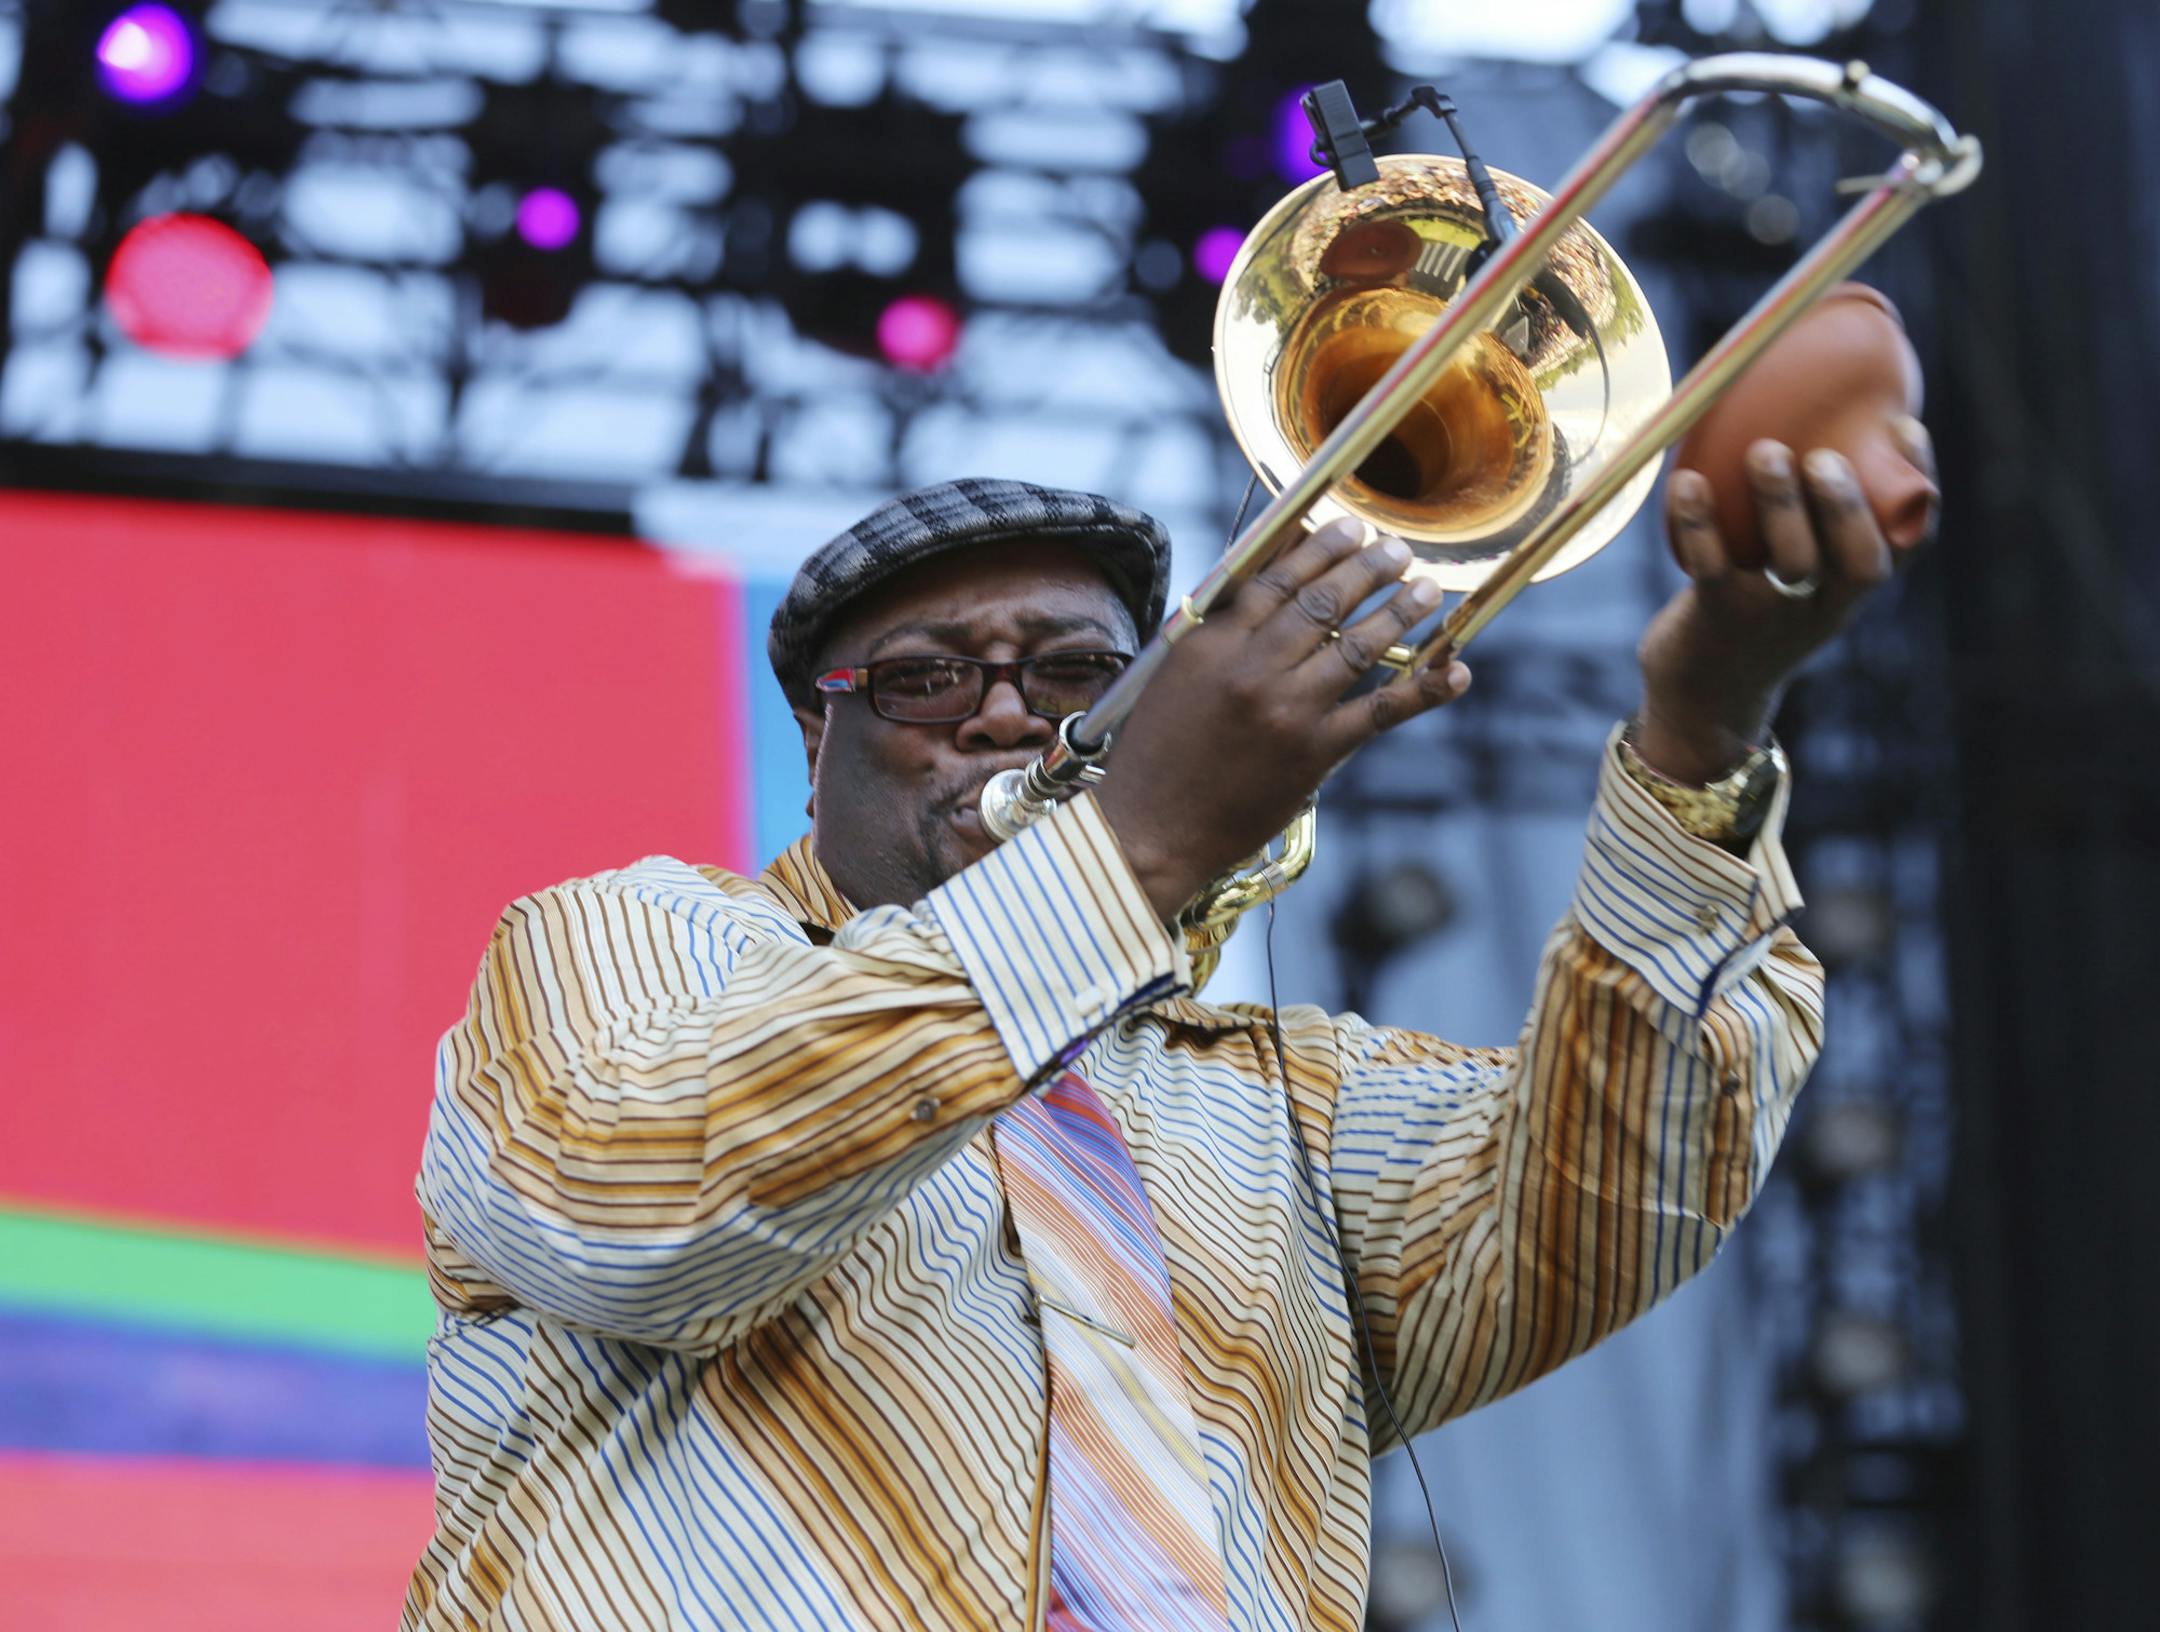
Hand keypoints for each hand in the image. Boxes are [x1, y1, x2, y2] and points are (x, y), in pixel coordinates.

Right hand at [1095, 519, 1471, 921]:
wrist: (1152, 827)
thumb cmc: (1158, 751)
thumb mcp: (1177, 673)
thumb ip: (1223, 626)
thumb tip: (1272, 575)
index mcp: (1212, 643)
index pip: (1277, 578)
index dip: (1322, 548)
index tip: (1352, 527)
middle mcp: (1251, 669)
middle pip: (1323, 603)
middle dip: (1368, 569)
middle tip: (1398, 551)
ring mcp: (1287, 710)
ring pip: (1357, 647)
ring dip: (1400, 613)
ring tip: (1426, 590)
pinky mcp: (1314, 753)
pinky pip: (1380, 711)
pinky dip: (1424, 690)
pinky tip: (1456, 672)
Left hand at [1634, 420, 1936, 784]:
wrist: (1704, 702)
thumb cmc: (1755, 618)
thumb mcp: (1800, 582)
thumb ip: (1813, 525)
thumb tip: (1800, 420)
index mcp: (1852, 589)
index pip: (1909, 542)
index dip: (1917, 485)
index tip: (1904, 427)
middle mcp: (1825, 606)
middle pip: (1860, 559)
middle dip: (1848, 503)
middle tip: (1824, 457)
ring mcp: (1774, 617)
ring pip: (1793, 561)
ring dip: (1781, 503)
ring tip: (1763, 451)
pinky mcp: (1719, 621)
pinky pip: (1712, 568)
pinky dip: (1700, 523)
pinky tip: (1687, 482)